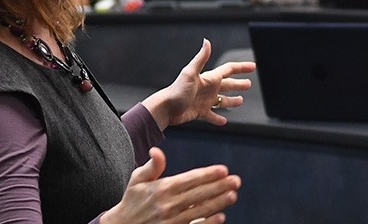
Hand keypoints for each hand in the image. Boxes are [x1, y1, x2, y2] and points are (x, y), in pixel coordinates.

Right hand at [101, 147, 240, 223]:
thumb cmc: (131, 203)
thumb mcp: (137, 181)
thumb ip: (152, 166)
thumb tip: (157, 151)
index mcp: (161, 189)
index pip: (189, 179)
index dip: (208, 174)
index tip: (223, 170)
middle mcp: (167, 204)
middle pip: (199, 194)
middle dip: (219, 186)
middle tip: (235, 181)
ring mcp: (171, 220)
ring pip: (200, 210)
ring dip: (218, 203)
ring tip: (232, 195)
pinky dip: (207, 222)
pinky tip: (220, 217)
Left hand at [144, 39, 254, 128]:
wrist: (165, 108)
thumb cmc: (176, 91)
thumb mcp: (190, 73)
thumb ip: (200, 58)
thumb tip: (207, 42)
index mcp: (209, 78)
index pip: (228, 70)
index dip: (241, 68)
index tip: (252, 66)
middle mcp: (208, 89)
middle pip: (228, 85)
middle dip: (239, 84)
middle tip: (248, 84)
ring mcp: (204, 101)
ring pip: (222, 100)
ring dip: (231, 101)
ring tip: (240, 101)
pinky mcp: (200, 112)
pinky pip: (212, 115)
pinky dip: (218, 118)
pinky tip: (224, 121)